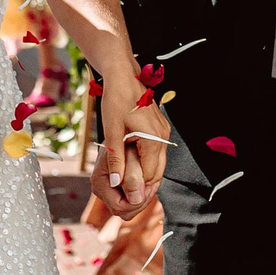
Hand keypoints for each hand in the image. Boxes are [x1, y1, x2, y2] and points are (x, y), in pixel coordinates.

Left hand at [89, 73, 169, 219]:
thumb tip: (117, 183)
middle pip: (157, 171)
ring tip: (129, 185)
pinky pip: (156, 152)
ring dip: (145, 174)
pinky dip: (147, 162)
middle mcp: (163, 136)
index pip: (150, 175)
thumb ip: (116, 159)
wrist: (123, 74)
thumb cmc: (116, 99)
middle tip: (127, 198)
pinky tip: (133, 166)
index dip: (138, 189)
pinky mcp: (159, 127)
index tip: (126, 200)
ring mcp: (163, 131)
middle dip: (144, 185)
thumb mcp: (112, 132)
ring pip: (158, 162)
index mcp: (153, 139)